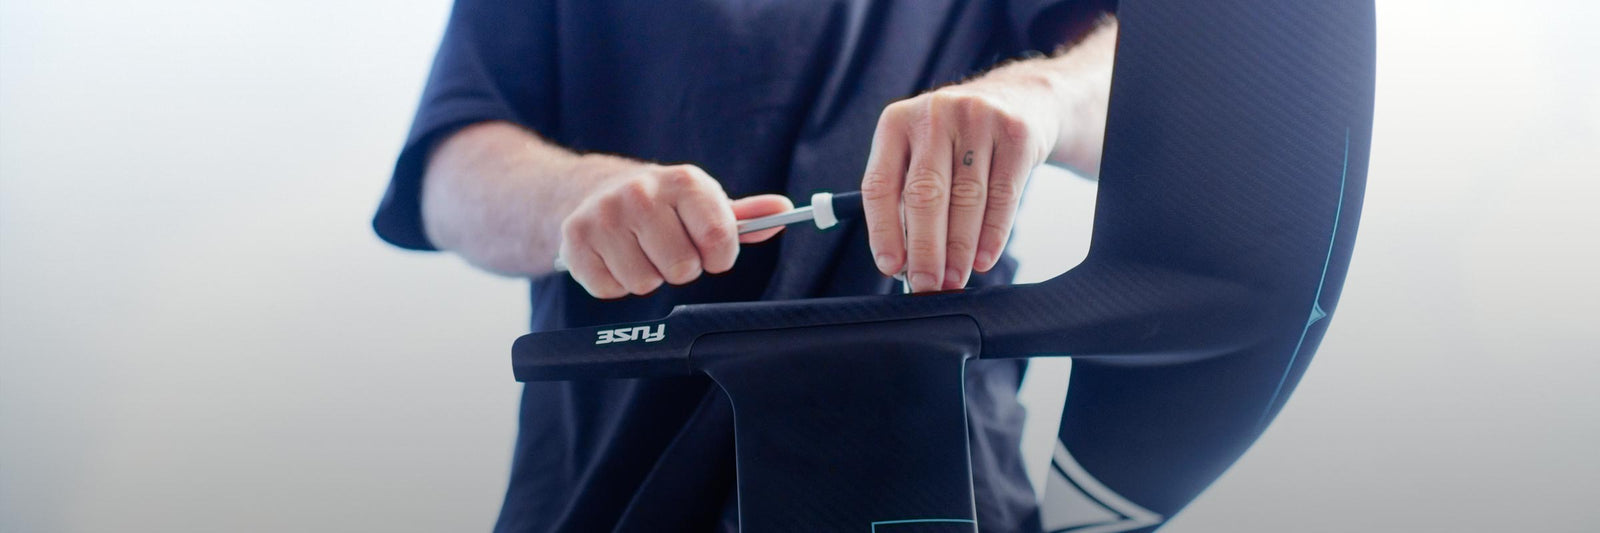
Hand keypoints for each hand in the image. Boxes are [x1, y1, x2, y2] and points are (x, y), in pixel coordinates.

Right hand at [559, 162, 790, 298]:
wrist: (587, 190)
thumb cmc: (660, 204)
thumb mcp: (702, 202)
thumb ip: (746, 215)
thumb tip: (785, 212)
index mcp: (683, 182)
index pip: (719, 236)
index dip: (720, 256)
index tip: (712, 252)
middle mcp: (641, 193)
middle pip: (682, 268)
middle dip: (680, 268)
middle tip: (666, 248)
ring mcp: (604, 216)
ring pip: (645, 283)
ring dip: (647, 277)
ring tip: (638, 251)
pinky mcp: (575, 241)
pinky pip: (611, 289)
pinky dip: (615, 283)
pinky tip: (614, 257)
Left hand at [861, 67, 1061, 291]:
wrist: (1021, 100)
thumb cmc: (959, 141)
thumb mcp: (923, 151)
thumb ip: (907, 198)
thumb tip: (903, 263)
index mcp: (896, 122)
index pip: (880, 184)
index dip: (883, 231)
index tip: (890, 267)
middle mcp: (934, 115)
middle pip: (925, 194)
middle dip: (925, 249)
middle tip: (927, 285)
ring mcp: (977, 120)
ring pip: (967, 199)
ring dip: (959, 249)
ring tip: (954, 280)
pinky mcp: (1017, 133)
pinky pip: (1003, 194)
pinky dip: (992, 234)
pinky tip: (983, 259)